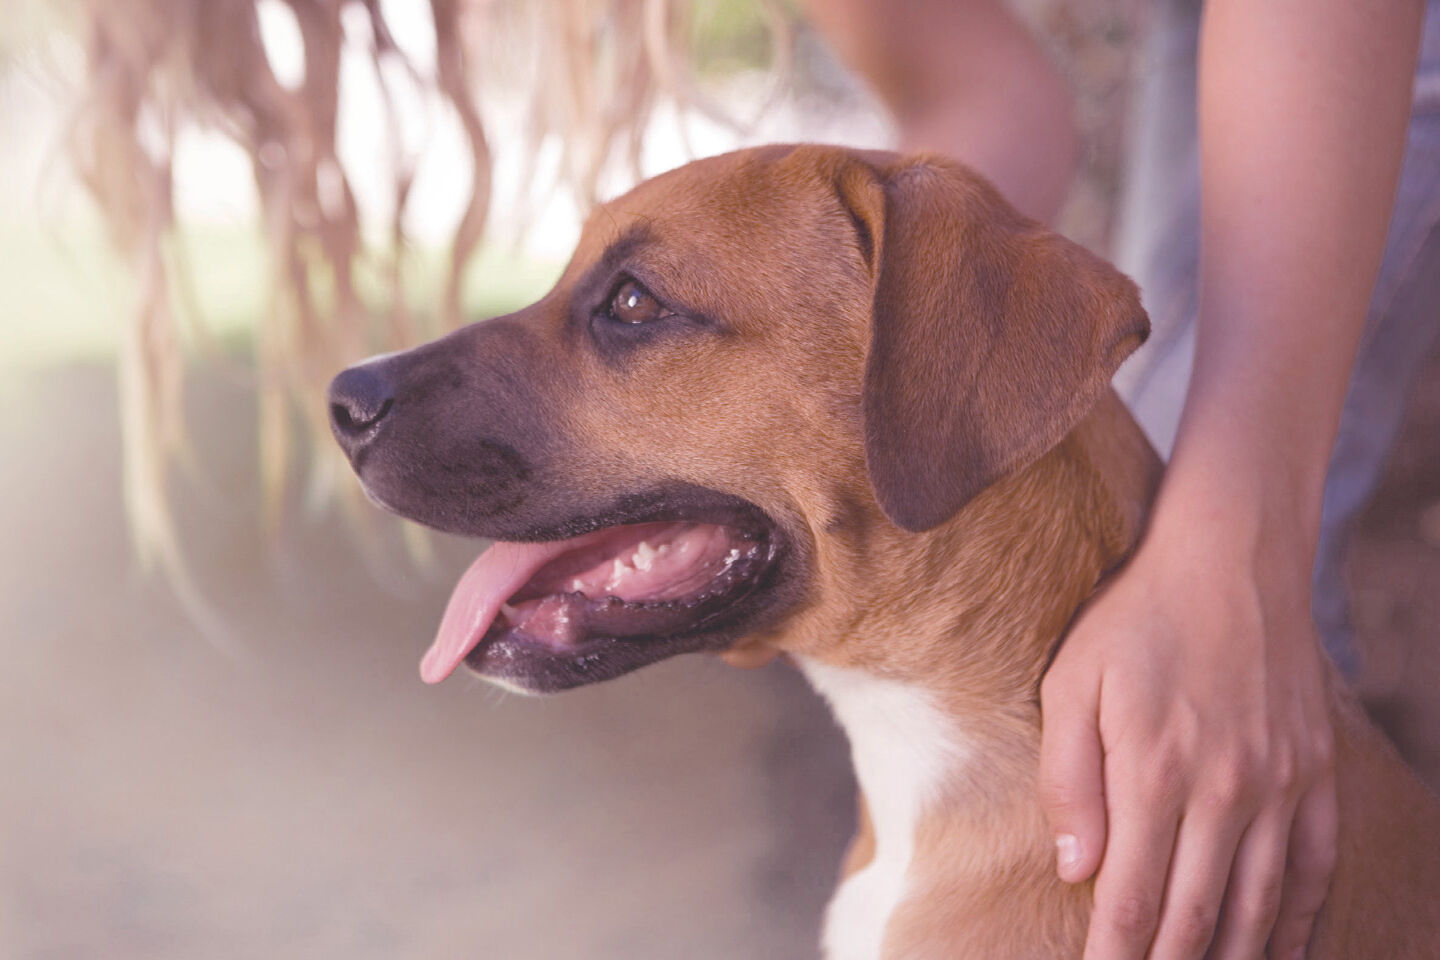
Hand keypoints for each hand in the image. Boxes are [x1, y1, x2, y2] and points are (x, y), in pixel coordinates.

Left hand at [1038, 494, 1337, 959]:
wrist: (1233, 557)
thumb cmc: (1137, 618)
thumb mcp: (1072, 683)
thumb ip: (1068, 778)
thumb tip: (1076, 867)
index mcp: (1154, 774)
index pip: (1130, 899)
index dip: (1114, 956)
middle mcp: (1225, 793)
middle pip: (1196, 917)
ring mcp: (1281, 787)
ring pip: (1260, 906)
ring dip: (1232, 958)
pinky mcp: (1316, 773)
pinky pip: (1315, 868)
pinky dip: (1299, 920)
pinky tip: (1283, 950)